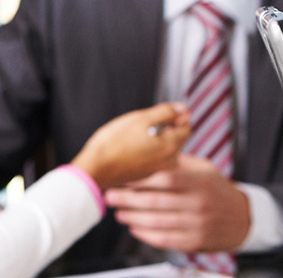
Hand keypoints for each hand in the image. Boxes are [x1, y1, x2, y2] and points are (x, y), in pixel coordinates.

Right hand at [71, 103, 189, 189]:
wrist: (95, 169)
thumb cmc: (115, 142)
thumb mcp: (141, 118)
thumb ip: (166, 112)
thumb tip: (182, 108)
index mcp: (172, 145)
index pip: (187, 125)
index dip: (178, 115)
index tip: (164, 111)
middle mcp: (169, 160)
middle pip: (178, 138)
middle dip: (168, 127)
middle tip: (146, 122)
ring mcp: (158, 169)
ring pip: (166, 149)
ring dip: (159, 139)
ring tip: (138, 134)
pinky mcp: (146, 174)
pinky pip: (155, 158)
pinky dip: (150, 150)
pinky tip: (133, 146)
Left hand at [105, 154, 250, 252]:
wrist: (243, 218)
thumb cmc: (218, 190)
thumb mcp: (205, 170)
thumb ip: (180, 164)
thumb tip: (151, 154)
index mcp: (200, 182)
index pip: (166, 179)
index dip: (141, 180)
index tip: (124, 179)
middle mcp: (199, 203)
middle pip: (156, 202)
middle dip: (128, 199)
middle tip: (110, 196)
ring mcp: (197, 224)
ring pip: (157, 222)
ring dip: (133, 218)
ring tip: (119, 212)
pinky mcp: (195, 242)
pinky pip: (165, 239)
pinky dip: (146, 235)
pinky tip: (135, 227)